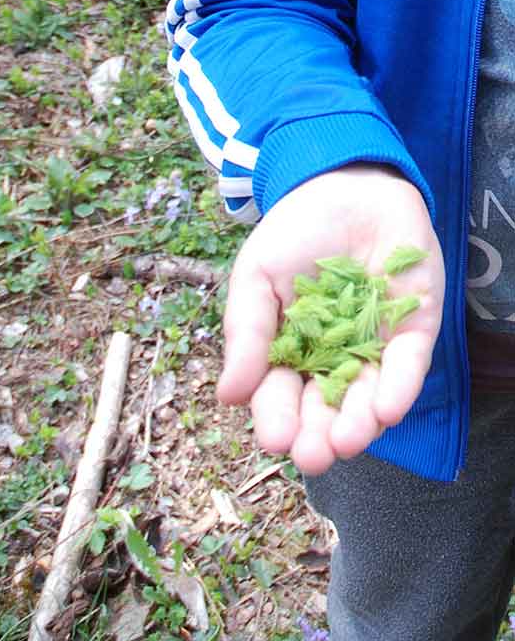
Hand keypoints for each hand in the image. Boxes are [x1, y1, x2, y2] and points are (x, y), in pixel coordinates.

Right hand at [217, 165, 444, 474]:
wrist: (345, 184)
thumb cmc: (294, 232)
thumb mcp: (256, 278)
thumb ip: (246, 334)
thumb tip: (227, 396)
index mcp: (290, 351)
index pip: (281, 394)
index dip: (277, 417)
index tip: (274, 439)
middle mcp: (334, 358)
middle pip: (326, 406)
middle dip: (319, 434)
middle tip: (314, 456)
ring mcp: (375, 345)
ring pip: (368, 394)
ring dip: (359, 421)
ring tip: (347, 441)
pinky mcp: (413, 329)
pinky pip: (407, 364)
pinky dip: (398, 386)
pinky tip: (385, 408)